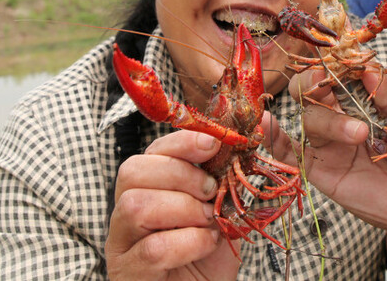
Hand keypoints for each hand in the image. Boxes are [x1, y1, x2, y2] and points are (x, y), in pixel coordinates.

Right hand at [105, 130, 239, 280]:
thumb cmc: (209, 254)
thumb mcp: (224, 206)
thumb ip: (235, 168)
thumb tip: (264, 120)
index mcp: (148, 187)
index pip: (151, 150)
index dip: (181, 141)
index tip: (213, 144)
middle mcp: (125, 210)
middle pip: (133, 170)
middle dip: (181, 175)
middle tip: (210, 193)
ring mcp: (121, 243)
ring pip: (137, 206)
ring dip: (184, 210)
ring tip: (207, 221)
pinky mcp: (129, 272)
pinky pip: (154, 248)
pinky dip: (189, 243)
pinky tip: (205, 245)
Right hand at [265, 63, 386, 239]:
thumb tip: (367, 67)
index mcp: (364, 96)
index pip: (340, 69)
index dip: (335, 57)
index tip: (340, 49)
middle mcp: (342, 115)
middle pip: (312, 88)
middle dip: (315, 80)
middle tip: (329, 83)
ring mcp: (329, 142)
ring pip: (309, 117)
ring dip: (329, 120)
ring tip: (360, 134)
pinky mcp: (321, 170)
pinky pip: (290, 153)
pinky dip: (274, 138)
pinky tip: (267, 123)